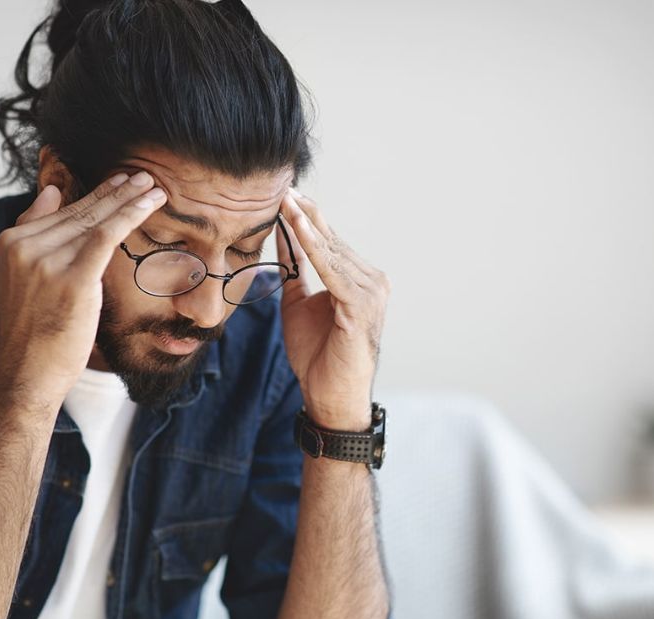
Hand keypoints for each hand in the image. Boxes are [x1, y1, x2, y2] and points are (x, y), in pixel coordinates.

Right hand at [0, 171, 165, 401]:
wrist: (27, 373)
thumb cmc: (34, 332)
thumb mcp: (24, 278)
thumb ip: (35, 234)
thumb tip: (52, 191)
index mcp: (11, 242)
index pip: (61, 211)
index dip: (95, 194)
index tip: (120, 181)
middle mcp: (25, 246)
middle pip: (81, 212)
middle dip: (116, 191)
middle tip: (142, 175)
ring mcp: (46, 261)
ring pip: (96, 220)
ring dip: (129, 200)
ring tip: (153, 186)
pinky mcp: (72, 278)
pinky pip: (106, 236)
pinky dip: (130, 215)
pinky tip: (150, 204)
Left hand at [276, 189, 390, 429]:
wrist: (330, 397)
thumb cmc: (318, 356)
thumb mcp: (298, 304)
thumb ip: (294, 271)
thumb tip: (282, 237)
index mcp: (359, 280)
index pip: (330, 242)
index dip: (306, 218)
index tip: (283, 194)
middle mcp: (371, 281)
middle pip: (332, 240)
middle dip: (306, 213)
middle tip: (283, 185)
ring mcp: (370, 292)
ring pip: (332, 250)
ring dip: (307, 224)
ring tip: (285, 200)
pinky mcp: (361, 305)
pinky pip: (331, 270)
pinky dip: (313, 247)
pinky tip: (296, 226)